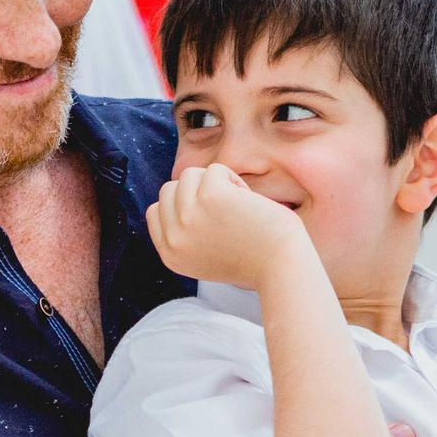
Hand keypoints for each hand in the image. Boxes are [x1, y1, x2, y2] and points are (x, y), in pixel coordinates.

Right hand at [145, 165, 309, 289]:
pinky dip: (234, 180)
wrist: (281, 267)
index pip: (155, 211)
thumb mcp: (204, 257)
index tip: (208, 214)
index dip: (180, 204)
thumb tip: (178, 192)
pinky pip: (216, 170)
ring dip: (216, 184)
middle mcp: (173, 237)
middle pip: (169, 189)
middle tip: (226, 212)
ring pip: (190, 174)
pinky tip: (248, 202)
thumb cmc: (253, 260)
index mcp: (170, 254)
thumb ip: (185, 233)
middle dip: (197, 192)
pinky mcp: (210, 196)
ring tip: (238, 206)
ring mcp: (188, 216)